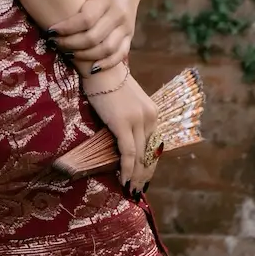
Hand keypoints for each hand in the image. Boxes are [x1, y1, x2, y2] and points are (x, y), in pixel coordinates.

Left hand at [50, 0, 134, 70]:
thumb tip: (40, 4)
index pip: (85, 19)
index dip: (66, 29)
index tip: (50, 30)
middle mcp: (118, 12)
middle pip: (93, 37)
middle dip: (70, 44)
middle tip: (54, 43)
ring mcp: (126, 25)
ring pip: (106, 49)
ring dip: (85, 56)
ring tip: (67, 53)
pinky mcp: (130, 34)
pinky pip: (120, 54)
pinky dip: (106, 64)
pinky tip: (90, 68)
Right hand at [85, 69, 157, 195]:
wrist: (99, 66)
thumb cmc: (107, 81)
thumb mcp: (126, 101)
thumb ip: (131, 118)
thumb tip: (126, 137)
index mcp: (152, 112)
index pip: (155, 145)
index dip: (150, 164)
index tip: (144, 178)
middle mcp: (150, 117)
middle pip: (150, 153)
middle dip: (145, 174)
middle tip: (138, 189)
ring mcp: (137, 121)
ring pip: (140, 156)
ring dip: (136, 175)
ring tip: (130, 188)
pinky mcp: (123, 124)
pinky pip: (128, 153)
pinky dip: (127, 169)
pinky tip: (123, 179)